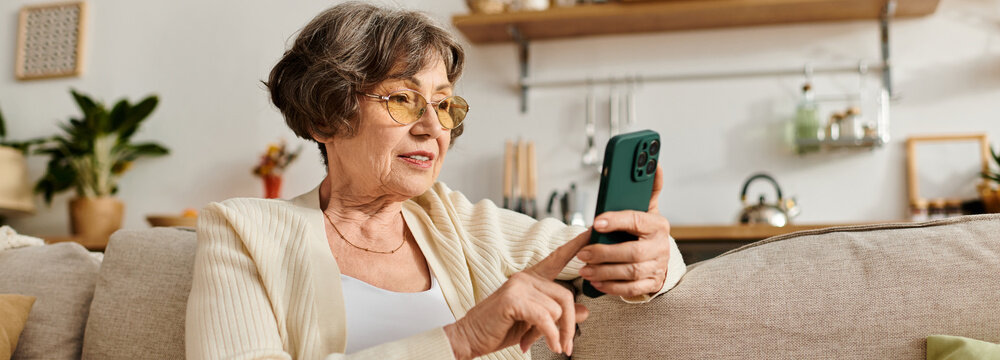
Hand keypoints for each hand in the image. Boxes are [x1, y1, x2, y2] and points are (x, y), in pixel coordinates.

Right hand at [443, 230, 591, 358]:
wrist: (471, 337)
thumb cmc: (501, 328)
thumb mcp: (536, 322)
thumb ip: (558, 314)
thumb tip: (585, 311)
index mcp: (531, 278)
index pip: (557, 258)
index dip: (575, 245)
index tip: (591, 231)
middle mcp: (526, 277)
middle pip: (566, 295)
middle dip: (569, 324)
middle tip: (568, 346)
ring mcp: (518, 286)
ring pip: (557, 309)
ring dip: (555, 333)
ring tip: (542, 343)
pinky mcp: (513, 299)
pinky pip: (545, 318)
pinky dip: (551, 335)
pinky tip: (552, 345)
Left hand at [578, 166, 671, 297]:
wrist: (659, 256)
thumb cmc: (645, 230)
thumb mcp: (647, 208)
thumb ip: (648, 188)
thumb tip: (655, 163)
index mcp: (657, 224)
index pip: (636, 221)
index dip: (616, 221)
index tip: (596, 222)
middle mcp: (660, 246)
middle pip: (633, 253)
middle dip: (604, 254)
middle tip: (583, 253)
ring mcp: (657, 267)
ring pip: (631, 273)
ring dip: (604, 272)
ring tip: (584, 268)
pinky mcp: (652, 283)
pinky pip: (632, 289)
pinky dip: (612, 287)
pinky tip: (596, 282)